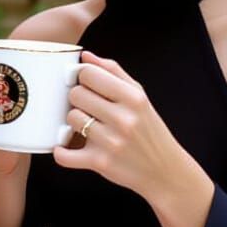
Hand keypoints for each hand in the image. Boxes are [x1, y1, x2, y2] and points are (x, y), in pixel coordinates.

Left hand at [52, 51, 191, 201]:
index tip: (87, 85)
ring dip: (74, 122)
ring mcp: (111, 142)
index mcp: (133, 98)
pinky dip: (61, 152)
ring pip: (71, 118)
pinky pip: (65, 155)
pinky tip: (66, 147)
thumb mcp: (139, 96)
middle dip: (78, 98)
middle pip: (76, 94)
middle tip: (87, 106)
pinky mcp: (100, 163)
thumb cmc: (148, 129)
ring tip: (86, 126)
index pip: (89, 73)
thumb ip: (113, 72)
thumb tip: (85, 56)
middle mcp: (123, 119)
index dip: (83, 77)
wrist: (165, 170)